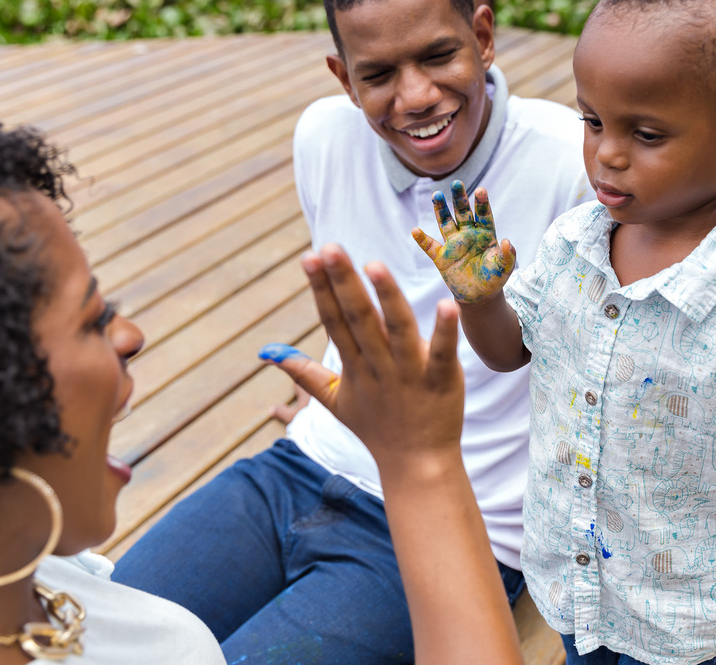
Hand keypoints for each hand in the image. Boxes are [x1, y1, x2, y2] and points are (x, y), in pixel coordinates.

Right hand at [259, 243, 464, 468]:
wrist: (417, 466)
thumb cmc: (376, 428)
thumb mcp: (334, 401)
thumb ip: (303, 373)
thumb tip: (268, 353)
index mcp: (354, 365)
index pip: (333, 321)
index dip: (320, 289)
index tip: (309, 257)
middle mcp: (378, 366)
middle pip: (357, 319)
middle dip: (343, 282)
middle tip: (330, 248)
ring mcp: (410, 373)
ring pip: (396, 330)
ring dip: (386, 298)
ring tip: (374, 265)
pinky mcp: (442, 381)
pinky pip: (442, 353)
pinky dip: (444, 331)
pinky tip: (447, 304)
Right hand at [412, 180, 514, 302]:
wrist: (479, 296)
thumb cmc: (494, 278)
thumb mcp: (504, 268)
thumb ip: (508, 255)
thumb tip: (507, 242)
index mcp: (485, 234)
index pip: (484, 215)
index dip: (482, 203)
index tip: (481, 190)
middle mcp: (468, 235)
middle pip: (463, 212)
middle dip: (459, 198)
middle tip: (457, 183)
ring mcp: (454, 244)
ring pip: (446, 223)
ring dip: (440, 210)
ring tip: (436, 195)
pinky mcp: (441, 258)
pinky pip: (430, 247)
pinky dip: (422, 240)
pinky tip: (415, 230)